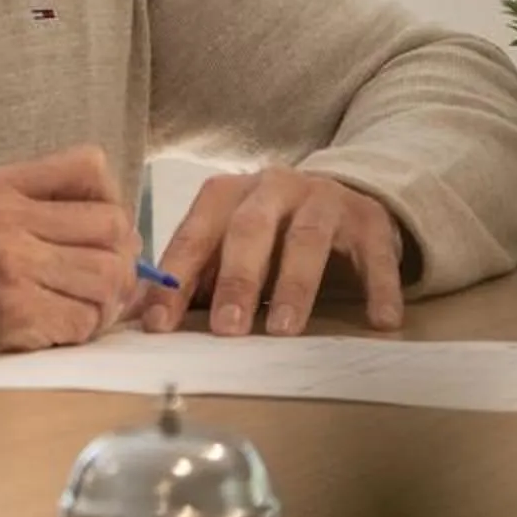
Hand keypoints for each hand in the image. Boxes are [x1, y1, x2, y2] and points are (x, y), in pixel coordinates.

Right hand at [0, 145, 142, 369]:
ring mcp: (7, 263)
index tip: (100, 234)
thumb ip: (51, 210)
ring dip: (104, 304)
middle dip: (121, 262)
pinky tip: (56, 331)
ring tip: (77, 309)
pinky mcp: (15, 310)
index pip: (89, 167)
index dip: (111, 201)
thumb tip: (131, 231)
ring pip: (109, 275)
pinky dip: (82, 331)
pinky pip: (87, 318)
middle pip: (112, 225)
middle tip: (102, 285)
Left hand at [142, 169, 407, 336]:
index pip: (195, 235)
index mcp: (227, 194)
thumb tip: (134, 317)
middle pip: (250, 230)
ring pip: (307, 238)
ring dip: (295, 285)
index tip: (160, 324)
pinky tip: (381, 320)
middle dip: (236, 280)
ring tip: (284, 329)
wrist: (338, 196)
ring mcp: (324, 198)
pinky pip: (376, 251)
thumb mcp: (224, 245)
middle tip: (226, 327)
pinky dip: (379, 285)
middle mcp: (273, 187)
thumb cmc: (268, 232)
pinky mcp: (369, 217)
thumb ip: (188, 278)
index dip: (176, 280)